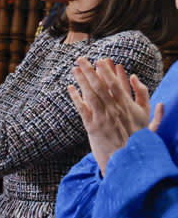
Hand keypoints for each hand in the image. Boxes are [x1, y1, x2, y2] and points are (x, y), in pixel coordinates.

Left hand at [67, 57, 151, 173]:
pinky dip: (76, 98)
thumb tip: (134, 76)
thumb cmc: (138, 136)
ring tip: (74, 69)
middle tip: (81, 58)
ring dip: (81, 81)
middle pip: (100, 86)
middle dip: (90, 71)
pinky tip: (70, 88)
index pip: (115, 84)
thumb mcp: (147, 115)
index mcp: (127, 106)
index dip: (106, 71)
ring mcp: (103, 118)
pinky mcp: (92, 127)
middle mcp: (114, 110)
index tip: (100, 60)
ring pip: (90, 95)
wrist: (128, 159)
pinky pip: (82, 109)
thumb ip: (143, 95)